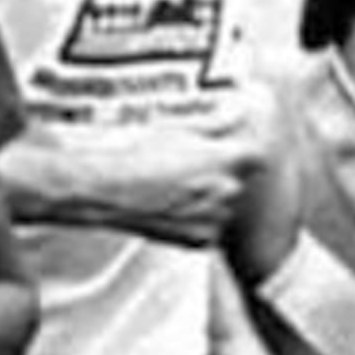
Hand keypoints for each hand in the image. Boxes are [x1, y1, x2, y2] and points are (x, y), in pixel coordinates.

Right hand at [97, 117, 262, 245]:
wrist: (100, 188)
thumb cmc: (131, 154)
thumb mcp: (175, 128)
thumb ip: (214, 123)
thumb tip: (235, 114)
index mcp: (228, 158)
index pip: (255, 156)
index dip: (238, 153)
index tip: (224, 150)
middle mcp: (228, 189)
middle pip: (236, 182)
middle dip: (217, 176)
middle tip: (185, 169)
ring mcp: (214, 218)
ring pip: (222, 207)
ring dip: (206, 200)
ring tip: (171, 190)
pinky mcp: (198, 240)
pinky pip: (207, 229)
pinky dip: (193, 221)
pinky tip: (168, 208)